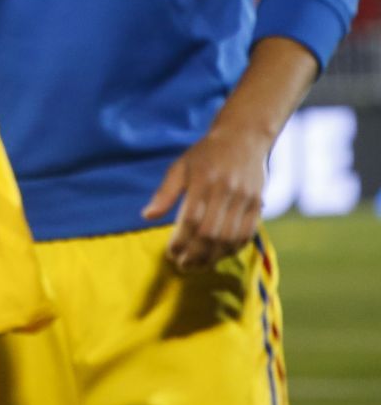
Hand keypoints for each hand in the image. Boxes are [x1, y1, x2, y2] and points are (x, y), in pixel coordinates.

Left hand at [142, 125, 269, 271]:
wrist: (243, 138)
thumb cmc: (205, 154)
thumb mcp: (180, 167)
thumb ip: (165, 192)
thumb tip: (147, 216)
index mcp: (203, 181)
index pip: (192, 219)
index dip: (181, 241)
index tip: (171, 253)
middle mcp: (226, 191)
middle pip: (211, 233)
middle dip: (196, 254)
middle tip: (183, 266)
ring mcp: (245, 199)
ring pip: (230, 237)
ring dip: (214, 256)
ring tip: (198, 265)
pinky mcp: (258, 204)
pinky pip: (247, 233)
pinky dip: (234, 248)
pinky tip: (220, 255)